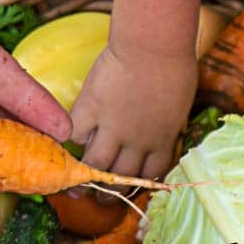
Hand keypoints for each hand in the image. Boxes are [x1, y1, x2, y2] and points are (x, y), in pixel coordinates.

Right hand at [71, 45, 195, 181]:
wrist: (153, 46)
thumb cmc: (175, 65)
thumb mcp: (180, 105)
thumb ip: (168, 124)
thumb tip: (164, 133)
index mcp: (162, 141)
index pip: (149, 175)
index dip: (137, 184)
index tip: (128, 186)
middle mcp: (137, 142)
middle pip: (121, 177)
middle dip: (110, 192)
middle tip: (100, 197)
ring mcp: (112, 128)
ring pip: (95, 165)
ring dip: (85, 179)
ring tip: (75, 188)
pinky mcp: (90, 110)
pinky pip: (73, 134)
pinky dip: (67, 140)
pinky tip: (64, 143)